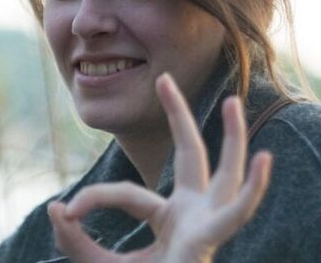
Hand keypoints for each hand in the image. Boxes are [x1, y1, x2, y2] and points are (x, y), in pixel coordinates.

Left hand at [48, 73, 272, 262]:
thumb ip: (74, 241)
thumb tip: (56, 207)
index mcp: (170, 217)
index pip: (127, 194)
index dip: (92, 199)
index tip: (63, 211)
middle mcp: (194, 213)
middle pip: (191, 155)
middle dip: (178, 116)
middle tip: (164, 78)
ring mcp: (207, 225)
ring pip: (225, 173)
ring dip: (232, 138)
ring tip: (234, 102)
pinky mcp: (211, 241)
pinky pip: (237, 214)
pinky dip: (252, 191)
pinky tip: (264, 161)